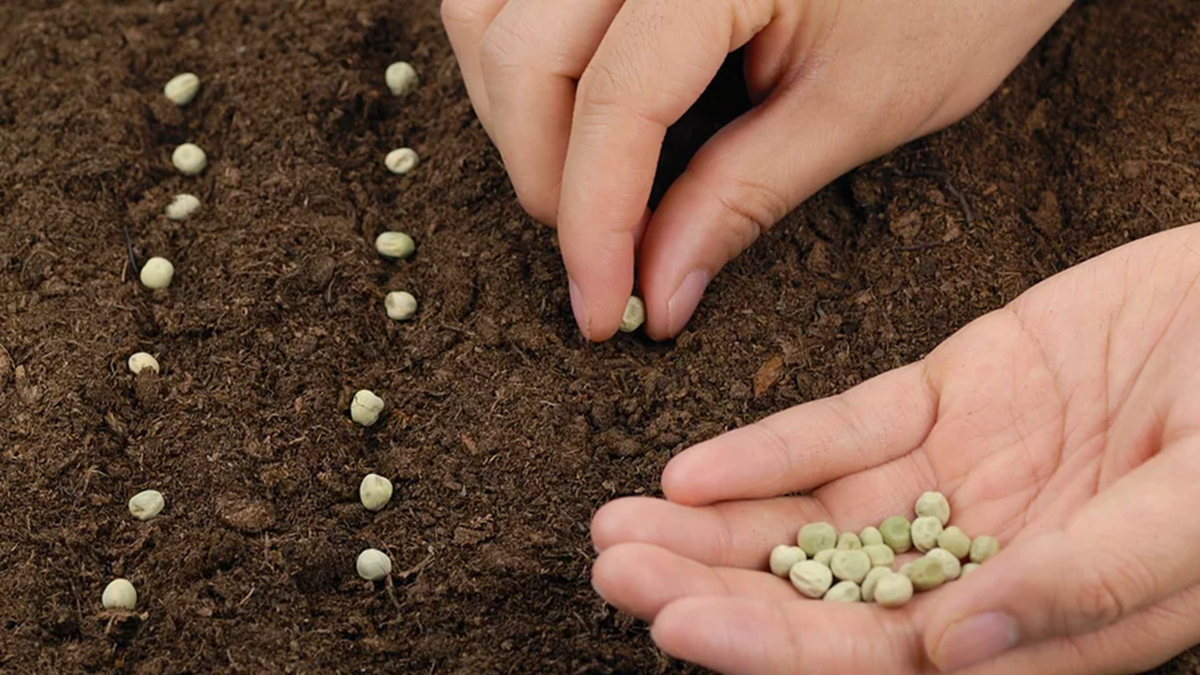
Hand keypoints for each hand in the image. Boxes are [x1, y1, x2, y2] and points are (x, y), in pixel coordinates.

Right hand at [442, 0, 1073, 339]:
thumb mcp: (858, 107)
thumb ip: (741, 196)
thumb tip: (656, 291)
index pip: (613, 103)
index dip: (592, 223)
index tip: (598, 310)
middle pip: (522, 51)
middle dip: (539, 173)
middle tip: (595, 255)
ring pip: (485, 7)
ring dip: (510, 104)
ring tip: (574, 176)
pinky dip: (516, 48)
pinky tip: (563, 98)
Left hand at [589, 223, 1199, 673]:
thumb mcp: (1199, 515)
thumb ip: (1087, 584)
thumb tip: (952, 649)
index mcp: (1036, 628)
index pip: (882, 661)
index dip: (776, 650)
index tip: (678, 630)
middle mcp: (978, 565)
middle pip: (822, 595)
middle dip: (712, 590)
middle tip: (613, 571)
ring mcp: (958, 478)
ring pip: (813, 514)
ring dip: (713, 525)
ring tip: (618, 526)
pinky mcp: (950, 395)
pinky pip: (849, 427)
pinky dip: (775, 446)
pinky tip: (695, 468)